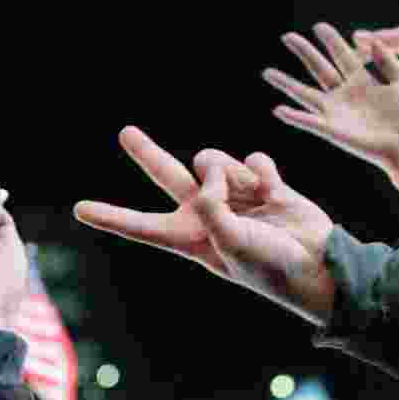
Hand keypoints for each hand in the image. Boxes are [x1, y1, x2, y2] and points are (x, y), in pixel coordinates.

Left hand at [74, 127, 335, 324]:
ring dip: (233, 172)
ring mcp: (233, 197)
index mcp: (189, 238)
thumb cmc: (271, 266)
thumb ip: (210, 204)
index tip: (79, 209)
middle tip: (125, 133)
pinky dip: (262, 170)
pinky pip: (252, 158)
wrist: (319, 264)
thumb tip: (208, 171)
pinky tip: (274, 191)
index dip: (110, 216)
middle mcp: (206, 214)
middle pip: (169, 176)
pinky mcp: (262, 182)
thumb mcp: (229, 241)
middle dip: (147, 153)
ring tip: (256, 198)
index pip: (141, 225)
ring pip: (216, 160)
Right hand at [263, 24, 398, 193]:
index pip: (342, 55)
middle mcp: (344, 95)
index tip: (318, 26)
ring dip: (286, 84)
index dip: (330, 41)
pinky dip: (294, 117)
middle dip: (303, 52)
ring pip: (305, 94)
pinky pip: (309, 122)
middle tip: (287, 37)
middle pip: (318, 69)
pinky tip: (278, 110)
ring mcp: (336, 112)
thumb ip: (388, 60)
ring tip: (268, 72)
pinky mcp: (332, 130)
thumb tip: (374, 40)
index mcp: (363, 81)